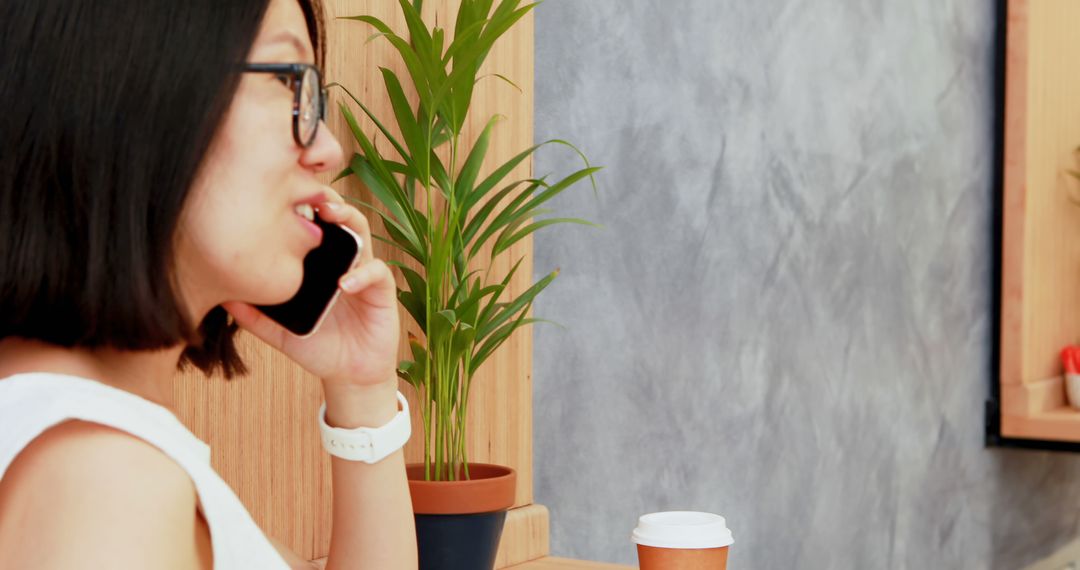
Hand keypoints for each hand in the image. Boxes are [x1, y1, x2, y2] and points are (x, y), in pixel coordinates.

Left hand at [222, 187, 399, 392]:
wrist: (348, 375)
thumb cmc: (318, 347)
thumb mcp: (280, 332)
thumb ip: (255, 317)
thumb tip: (222, 299)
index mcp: (319, 264)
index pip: (311, 225)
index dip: (300, 206)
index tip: (279, 195)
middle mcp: (342, 260)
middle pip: (338, 217)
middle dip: (326, 200)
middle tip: (309, 194)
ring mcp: (363, 272)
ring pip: (361, 233)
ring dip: (348, 219)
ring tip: (331, 216)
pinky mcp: (381, 291)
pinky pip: (376, 272)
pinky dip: (361, 274)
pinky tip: (344, 283)